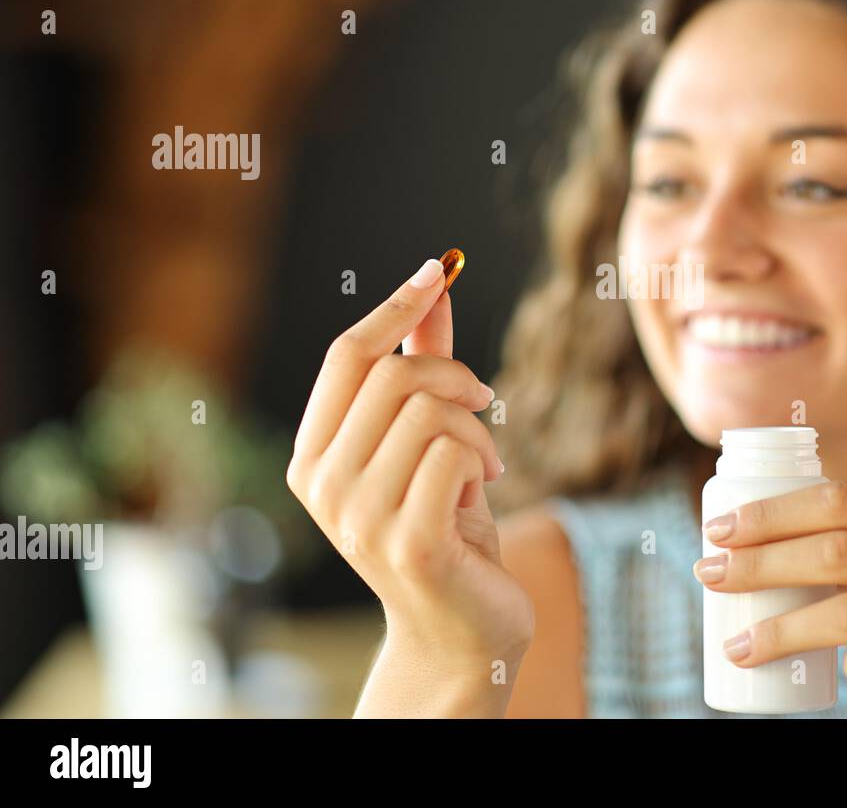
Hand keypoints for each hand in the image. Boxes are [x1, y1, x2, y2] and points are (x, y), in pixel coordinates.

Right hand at [287, 259, 533, 676]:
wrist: (461, 627)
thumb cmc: (445, 525)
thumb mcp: (429, 439)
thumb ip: (423, 365)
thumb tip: (434, 284)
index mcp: (312, 456)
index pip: (344, 355)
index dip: (393, 305)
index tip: (436, 268)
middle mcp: (321, 485)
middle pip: (393, 374)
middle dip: (456, 378)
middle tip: (484, 406)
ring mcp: (358, 518)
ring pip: (430, 410)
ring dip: (476, 429)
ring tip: (483, 464)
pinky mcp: (407, 541)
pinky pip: (454, 452)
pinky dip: (482, 458)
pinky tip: (483, 491)